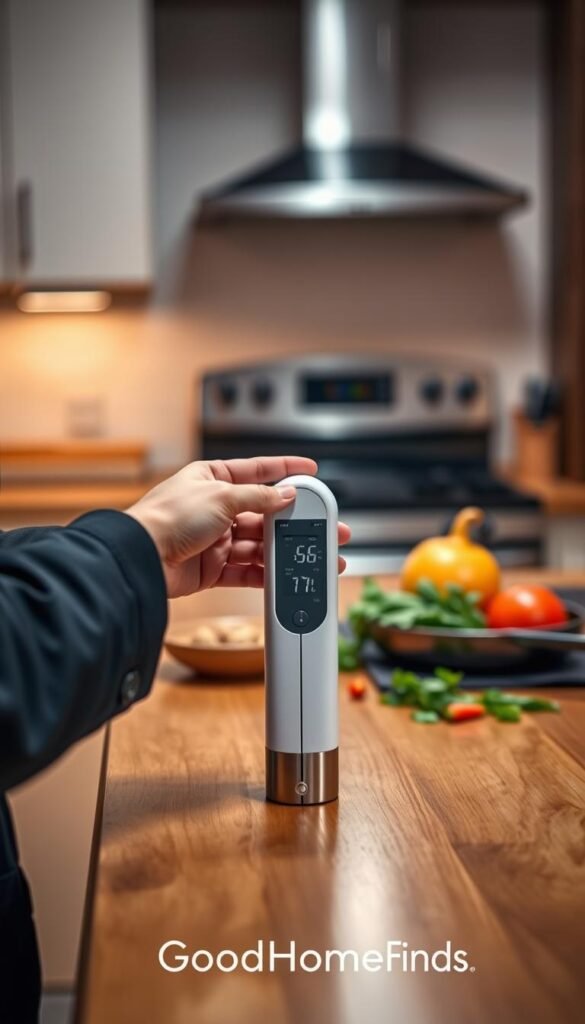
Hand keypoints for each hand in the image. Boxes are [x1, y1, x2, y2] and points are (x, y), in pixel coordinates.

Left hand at [126, 456, 350, 597]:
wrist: (141, 557)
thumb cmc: (167, 517)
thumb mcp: (221, 496)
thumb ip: (258, 497)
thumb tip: (286, 494)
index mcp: (213, 478)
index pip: (257, 470)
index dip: (285, 468)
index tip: (310, 468)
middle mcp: (216, 507)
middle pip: (265, 513)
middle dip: (295, 522)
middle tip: (325, 528)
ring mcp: (215, 538)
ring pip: (259, 544)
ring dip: (284, 551)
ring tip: (312, 557)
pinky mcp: (213, 567)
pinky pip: (247, 570)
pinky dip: (266, 573)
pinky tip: (285, 575)